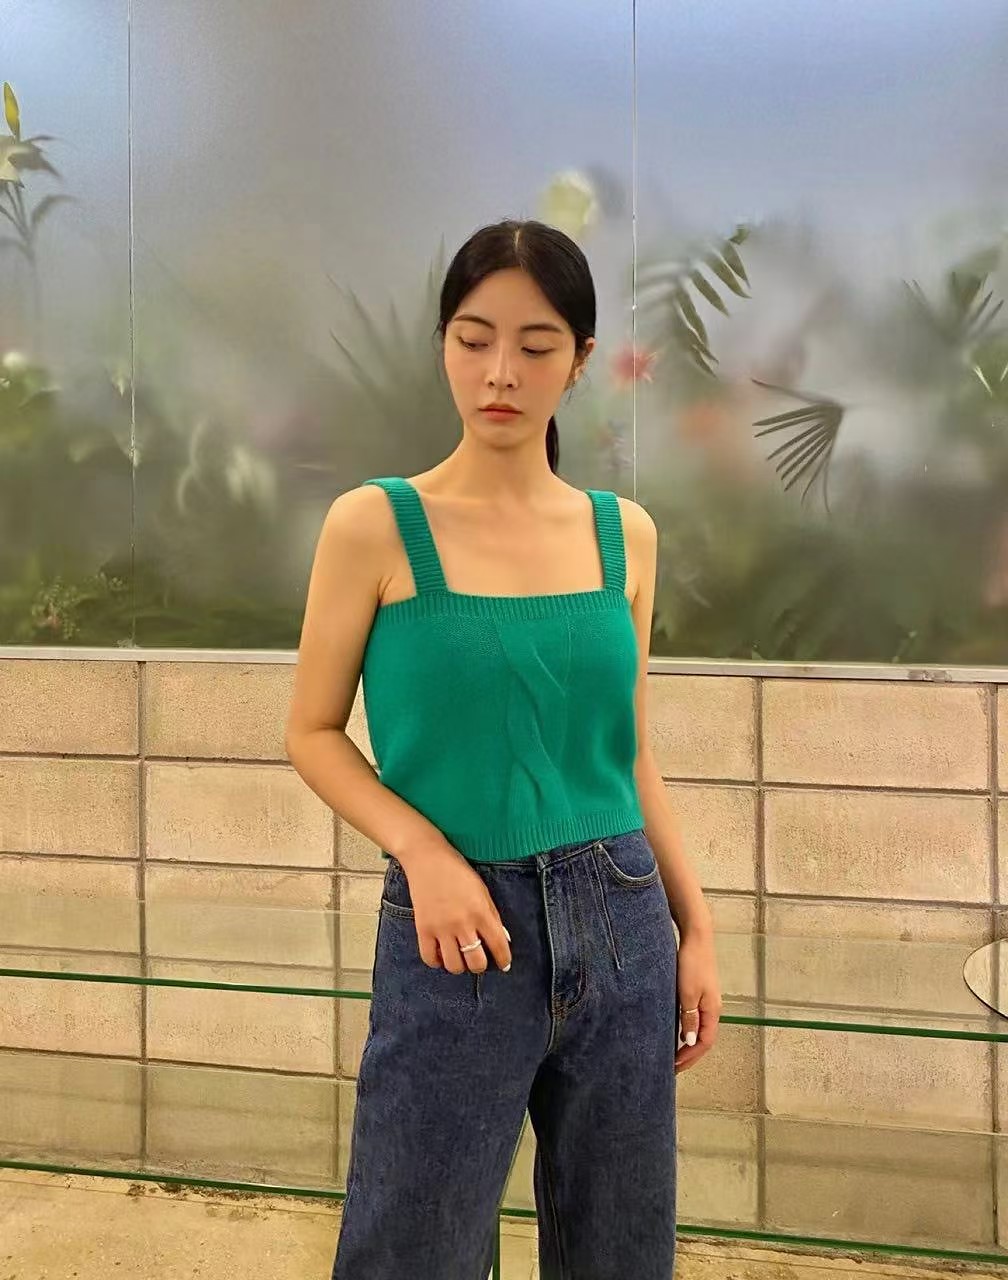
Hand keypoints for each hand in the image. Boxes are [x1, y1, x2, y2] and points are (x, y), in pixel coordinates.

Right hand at [398, 840, 512, 975]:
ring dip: (459, 965)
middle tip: (479, 960)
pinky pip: (430, 958)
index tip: (504, 964)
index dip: (504, 960)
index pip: (498, 946)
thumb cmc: (458, 871)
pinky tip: (441, 954)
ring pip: (454, 966)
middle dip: (480, 966)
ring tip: (459, 956)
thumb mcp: (483, 891)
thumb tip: (502, 939)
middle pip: (476, 962)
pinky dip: (437, 961)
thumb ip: (492, 916)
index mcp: (481, 912)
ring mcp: (441, 928)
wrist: (427, 858)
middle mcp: (462, 923)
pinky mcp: (423, 929)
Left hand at [675, 928, 721, 1073]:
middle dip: (690, 1055)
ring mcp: (707, 1000)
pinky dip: (686, 1029)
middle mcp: (712, 1008)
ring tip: (673, 1054)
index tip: (675, 1067)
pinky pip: (695, 1018)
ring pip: (699, 1028)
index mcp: (712, 1010)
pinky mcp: (699, 991)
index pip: (704, 1042)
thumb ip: (689, 1018)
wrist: (697, 937)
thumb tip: (689, 1042)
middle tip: (673, 1066)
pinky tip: (676, 1031)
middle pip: (703, 1038)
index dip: (691, 1057)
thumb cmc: (692, 964)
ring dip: (688, 1043)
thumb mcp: (687, 993)